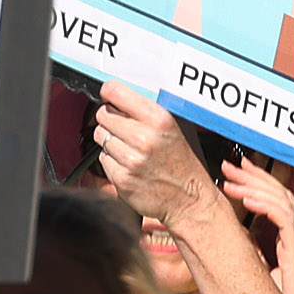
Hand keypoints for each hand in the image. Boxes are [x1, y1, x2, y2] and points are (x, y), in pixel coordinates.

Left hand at [89, 82, 226, 232]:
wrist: (192, 202)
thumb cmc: (187, 164)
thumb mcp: (182, 128)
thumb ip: (155, 108)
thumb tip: (127, 93)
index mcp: (159, 119)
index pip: (114, 91)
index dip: (111, 95)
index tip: (114, 100)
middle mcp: (144, 138)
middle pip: (102, 114)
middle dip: (112, 121)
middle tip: (129, 132)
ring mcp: (132, 159)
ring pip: (100, 136)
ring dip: (112, 142)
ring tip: (133, 151)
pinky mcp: (122, 178)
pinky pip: (103, 159)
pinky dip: (113, 162)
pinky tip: (131, 166)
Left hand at [217, 156, 293, 293]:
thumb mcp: (263, 266)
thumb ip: (253, 246)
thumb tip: (233, 230)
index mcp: (293, 236)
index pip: (278, 198)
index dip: (258, 180)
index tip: (236, 169)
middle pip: (280, 193)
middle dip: (253, 176)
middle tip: (228, 165)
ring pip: (281, 201)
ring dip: (253, 188)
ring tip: (229, 181)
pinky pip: (283, 219)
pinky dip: (264, 206)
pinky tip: (245, 201)